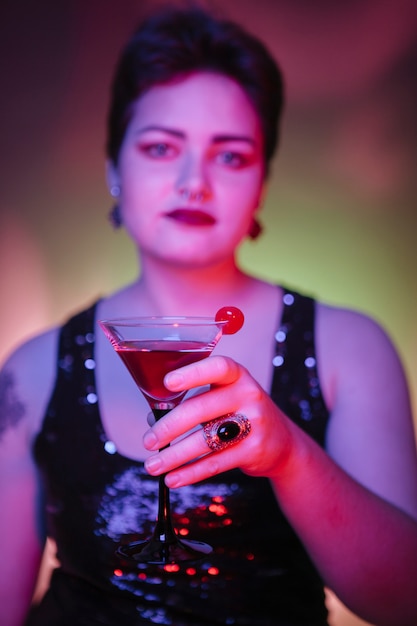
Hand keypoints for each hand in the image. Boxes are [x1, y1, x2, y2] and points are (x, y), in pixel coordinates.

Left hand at [143, 355, 292, 486]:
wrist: (282, 442)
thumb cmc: (241, 413)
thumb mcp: (224, 398)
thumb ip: (193, 402)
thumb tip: (153, 418)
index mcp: (237, 376)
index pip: (218, 367)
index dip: (192, 373)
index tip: (168, 383)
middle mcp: (248, 395)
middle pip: (202, 408)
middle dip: (170, 427)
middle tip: (148, 441)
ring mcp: (255, 423)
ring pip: (206, 440)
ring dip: (175, 455)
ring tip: (153, 465)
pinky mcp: (254, 450)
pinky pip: (216, 463)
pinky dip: (190, 472)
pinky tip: (173, 478)